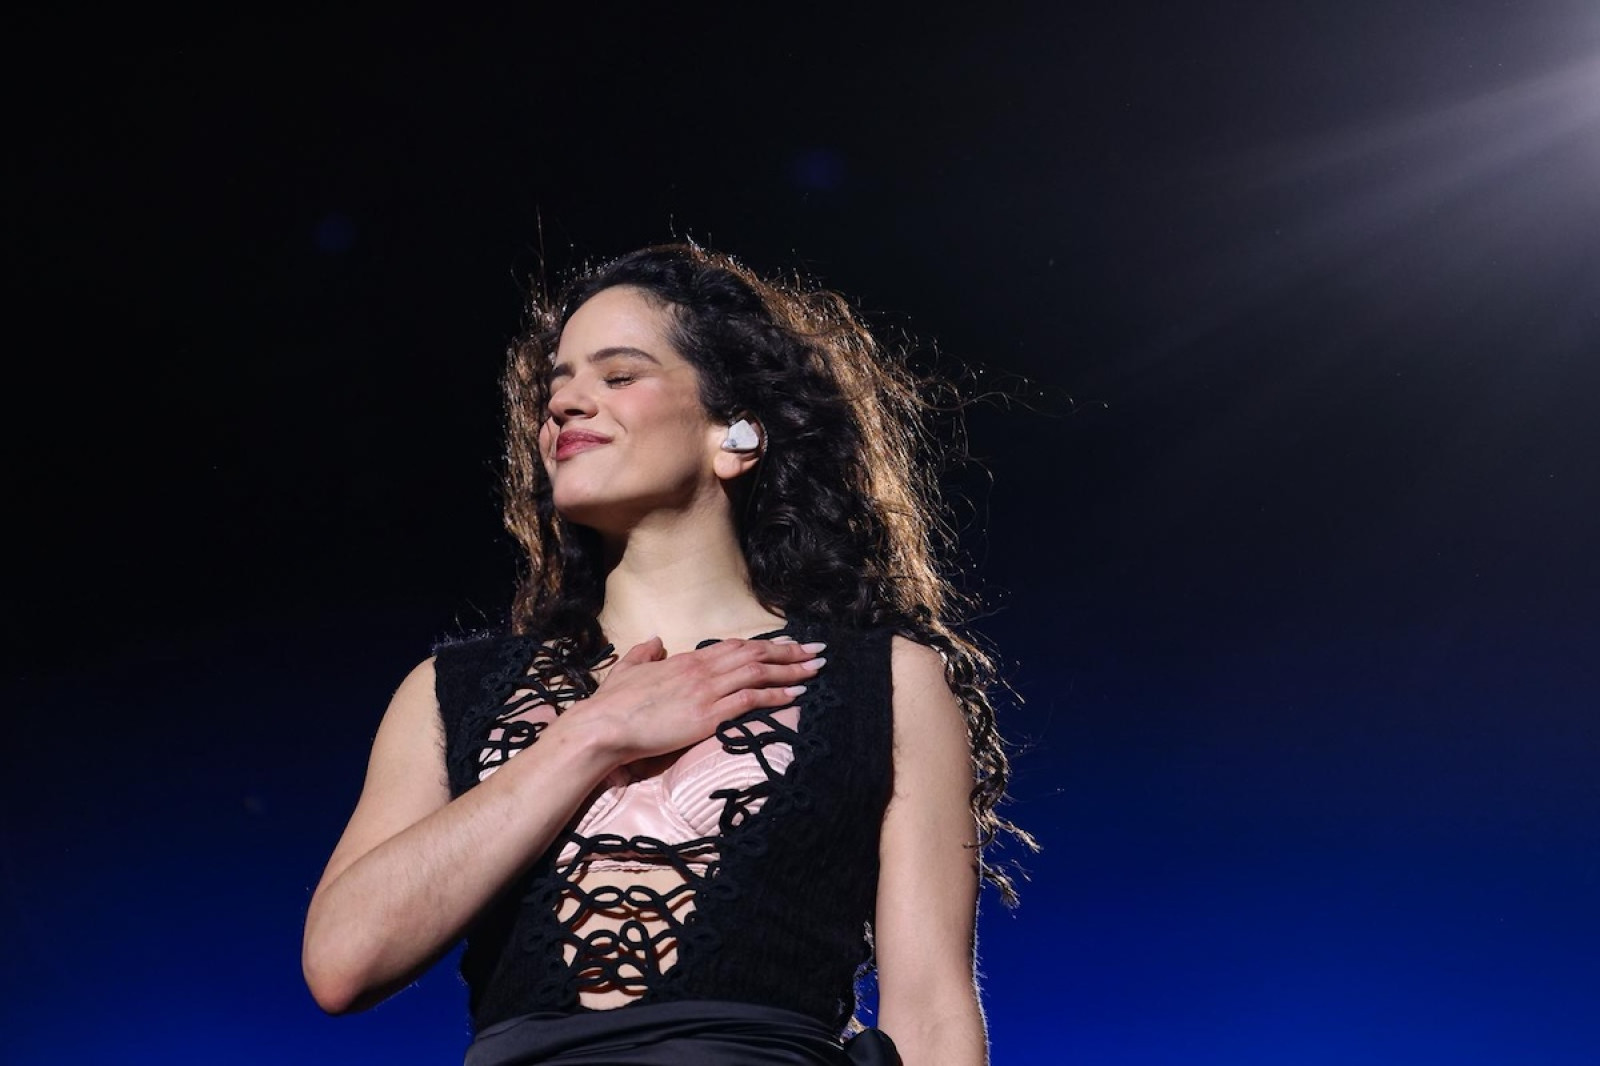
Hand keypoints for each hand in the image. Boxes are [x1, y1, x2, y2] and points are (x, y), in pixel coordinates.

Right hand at [574, 636, 826, 765]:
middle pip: (755, 654)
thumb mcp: (628, 669)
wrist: (604, 726)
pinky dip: (776, 695)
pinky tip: (796, 695)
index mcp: (686, 659)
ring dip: (792, 670)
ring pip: (759, 672)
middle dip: (791, 652)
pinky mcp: (707, 714)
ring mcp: (706, 691)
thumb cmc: (613, 704)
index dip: (765, 645)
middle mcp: (701, 670)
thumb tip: (655, 641)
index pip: (736, 646)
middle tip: (818, 651)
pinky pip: (750, 699)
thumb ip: (644, 653)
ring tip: (817, 669)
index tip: (788, 644)